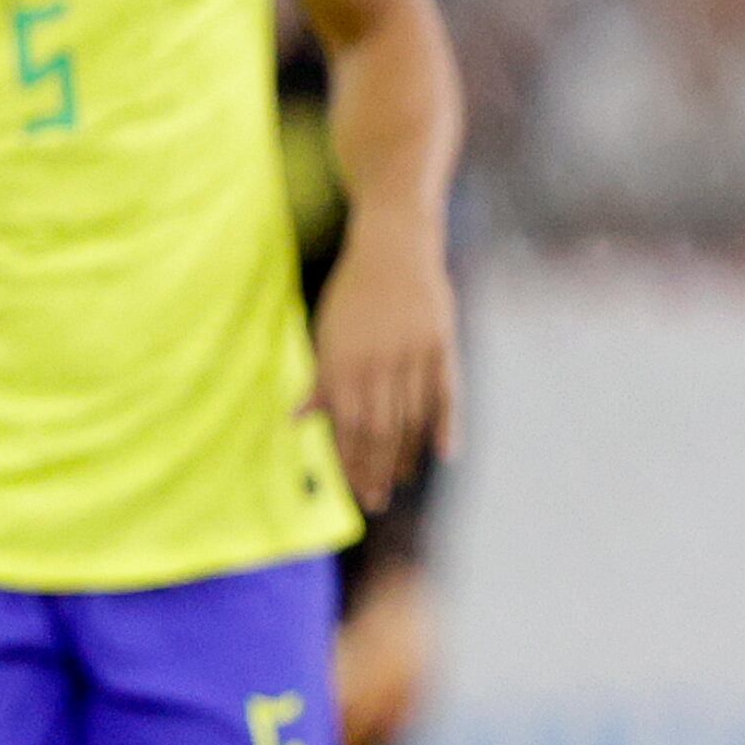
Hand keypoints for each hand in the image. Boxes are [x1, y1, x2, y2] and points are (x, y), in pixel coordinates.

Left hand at [315, 217, 460, 506]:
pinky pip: (445, 393)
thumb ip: (320, 379)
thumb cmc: (355, 291)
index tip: (354, 491)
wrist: (394, 244)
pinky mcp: (441, 343)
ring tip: (402, 481)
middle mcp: (377, 361)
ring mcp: (412, 354)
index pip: (348, 426)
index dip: (351, 462)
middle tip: (376, 500)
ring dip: (406, 455)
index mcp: (343, 360)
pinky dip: (446, 425)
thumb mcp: (327, 331)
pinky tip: (445, 454)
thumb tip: (298, 420)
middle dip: (376, 469)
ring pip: (411, 418)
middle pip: (379, 430)